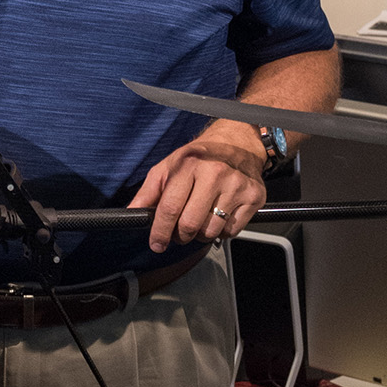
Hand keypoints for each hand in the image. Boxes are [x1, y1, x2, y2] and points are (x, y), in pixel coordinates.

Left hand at [127, 125, 268, 252]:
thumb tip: (132, 213)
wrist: (237, 143)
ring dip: (200, 234)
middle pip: (190, 225)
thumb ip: (149, 191)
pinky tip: (219, 215)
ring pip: (211, 232)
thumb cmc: (200, 156)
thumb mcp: (169, 166)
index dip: (160, 231)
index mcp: (189, 165)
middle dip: (180, 236)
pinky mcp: (253, 197)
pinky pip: (231, 231)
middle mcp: (215, 174)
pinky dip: (221, 231)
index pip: (170, 208)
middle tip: (179, 231)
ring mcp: (236, 186)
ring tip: (200, 218)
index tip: (157, 243)